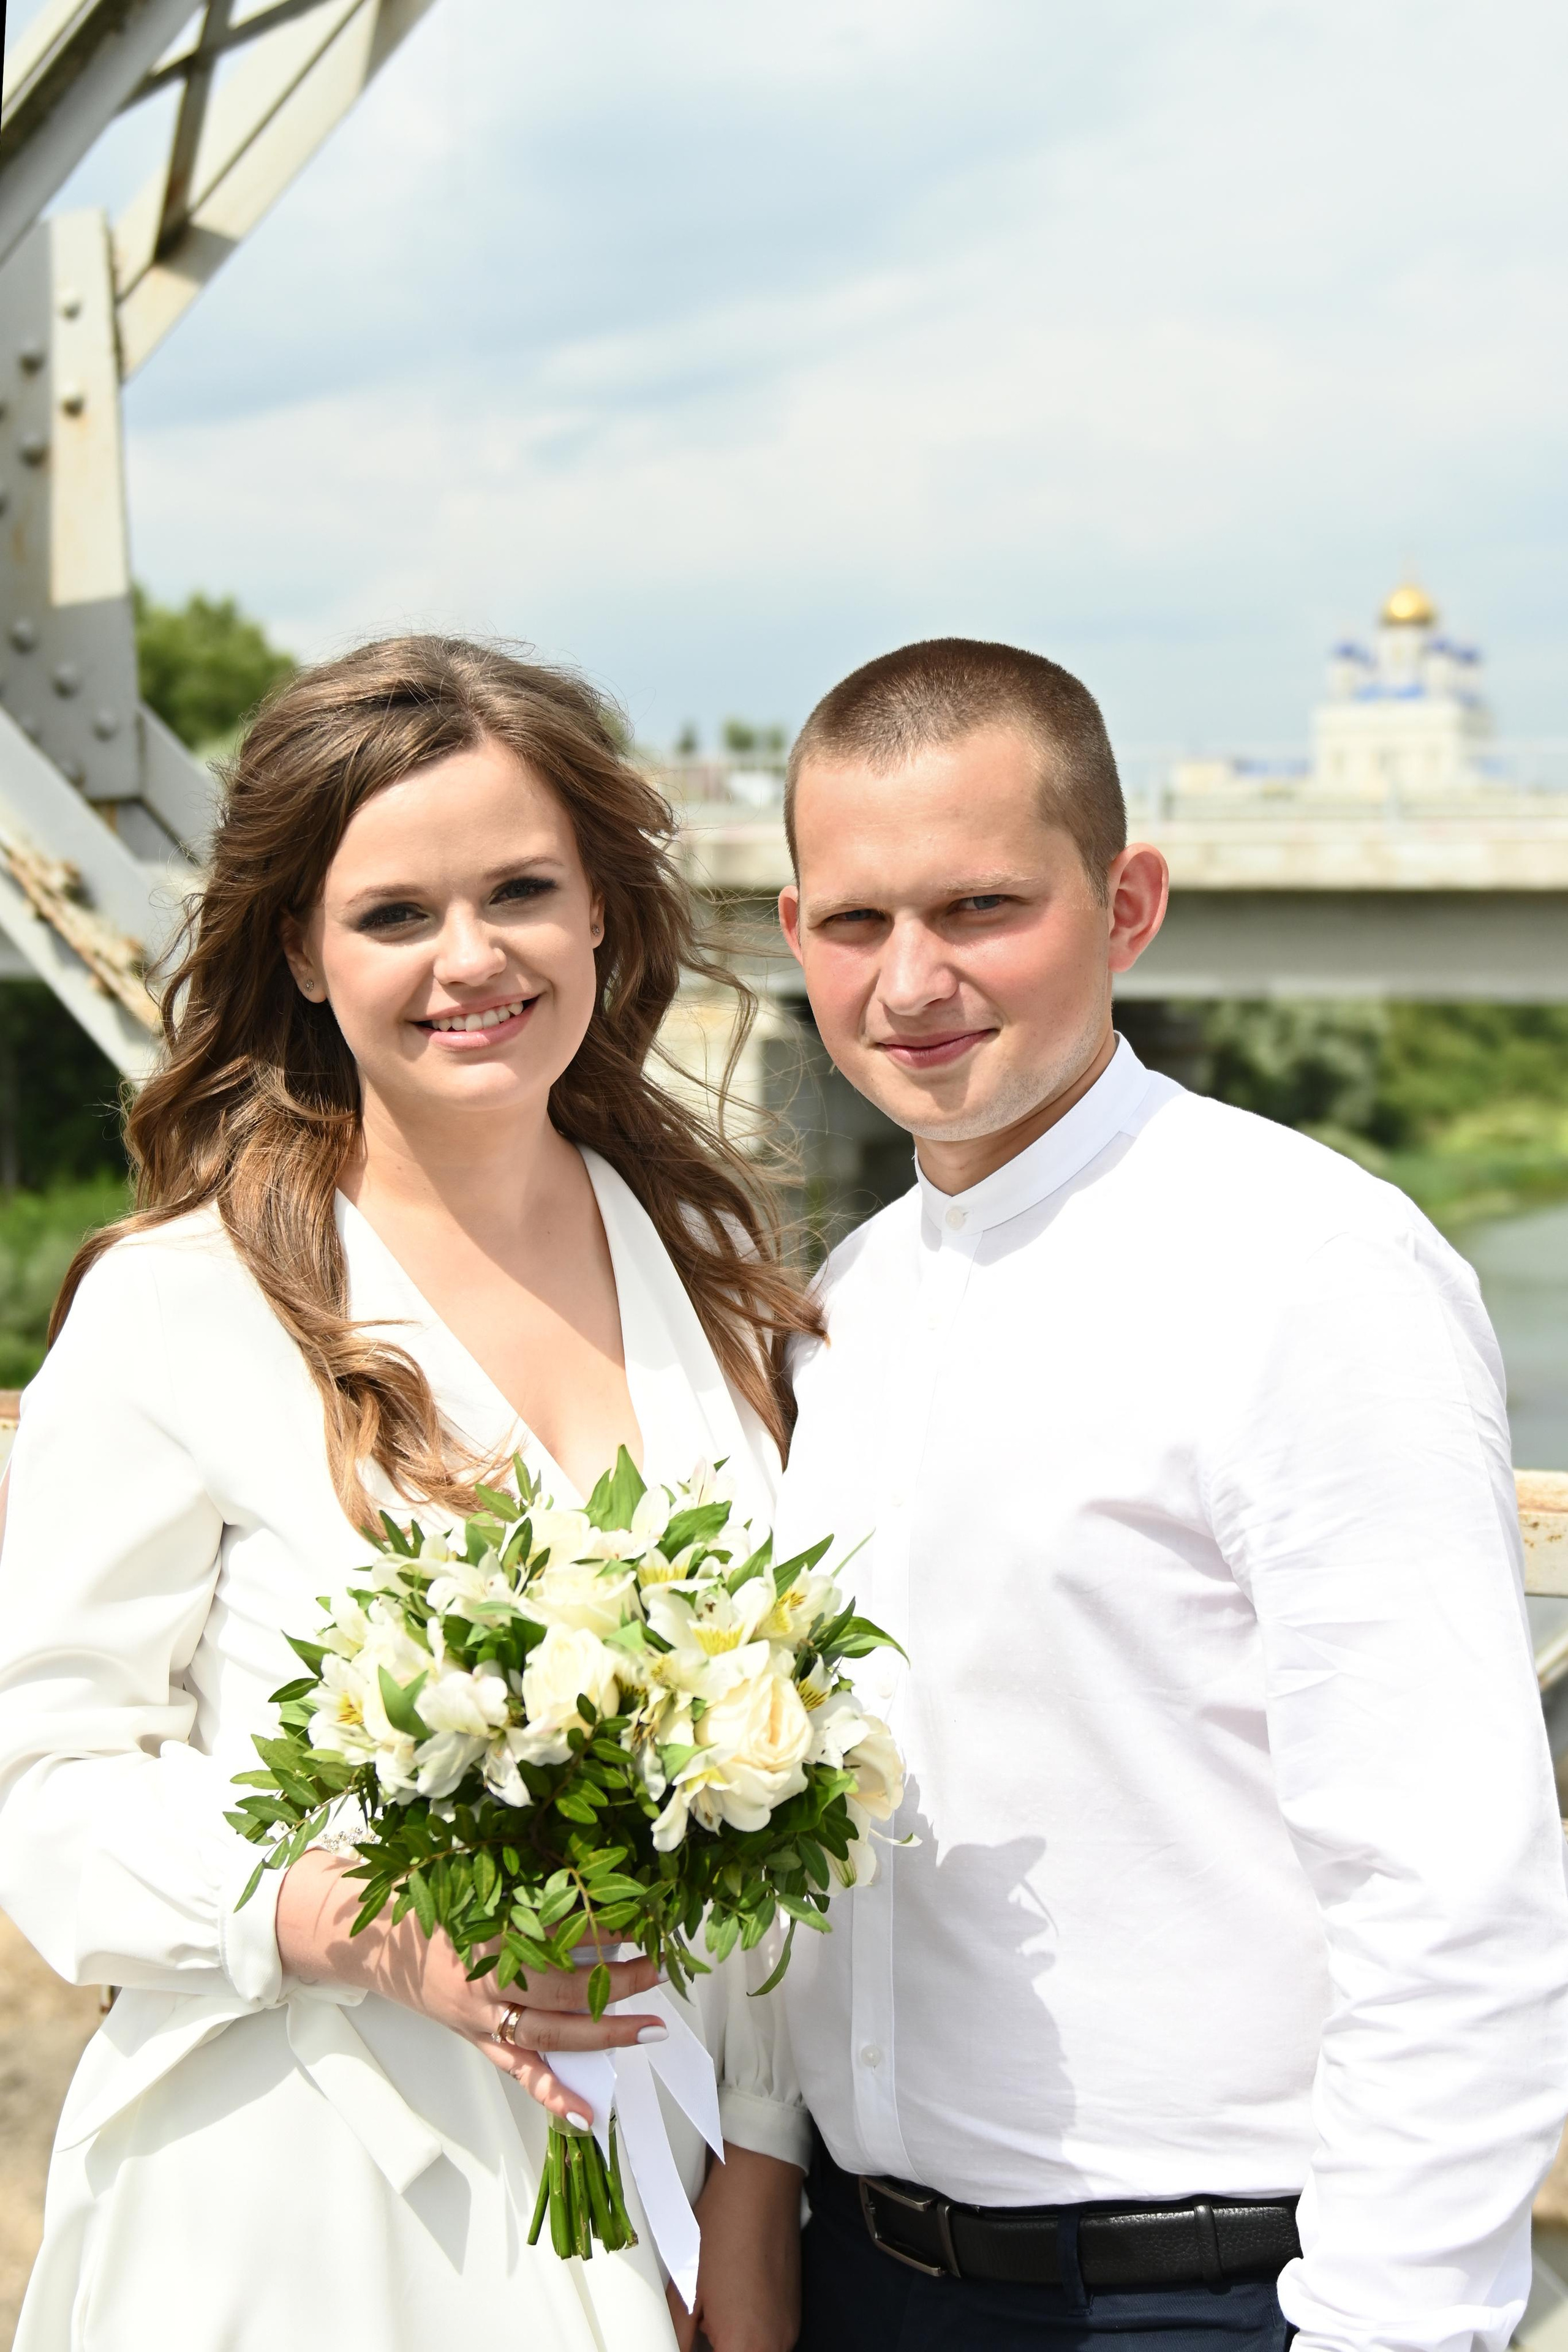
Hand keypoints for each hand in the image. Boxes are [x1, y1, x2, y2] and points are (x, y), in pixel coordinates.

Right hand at [277, 1848, 665, 2124]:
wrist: (370, 1939)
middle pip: (562, 1989)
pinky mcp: (477, 2039)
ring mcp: (482, 2017)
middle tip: (659, 1969)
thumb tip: (586, 1876)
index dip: (599, 1927)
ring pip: (550, 2033)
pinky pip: (520, 2072)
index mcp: (486, 1933)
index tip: (640, 1916)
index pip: (554, 1934)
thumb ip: (521, 1884)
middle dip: (615, 1982)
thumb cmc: (424, 1899)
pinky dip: (554, 2095)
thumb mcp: (471, 1880)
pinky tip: (589, 2114)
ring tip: (650, 2028)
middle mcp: (487, 1981)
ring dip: (604, 2033)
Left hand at [666, 2142, 802, 2351]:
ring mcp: (789, 2328)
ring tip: (710, 2309)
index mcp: (747, 2346)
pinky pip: (767, 2338)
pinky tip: (729, 2300)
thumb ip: (679, 2338)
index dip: (695, 2351)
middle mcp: (777, 2344)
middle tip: (696, 2325)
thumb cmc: (722, 2230)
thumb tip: (674, 2349)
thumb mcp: (685, 2293)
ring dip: (730, 2341)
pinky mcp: (792, 2310)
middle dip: (713, 2347)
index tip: (688, 2339)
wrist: (759, 2185)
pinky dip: (746, 2330)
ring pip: (754, 2351)